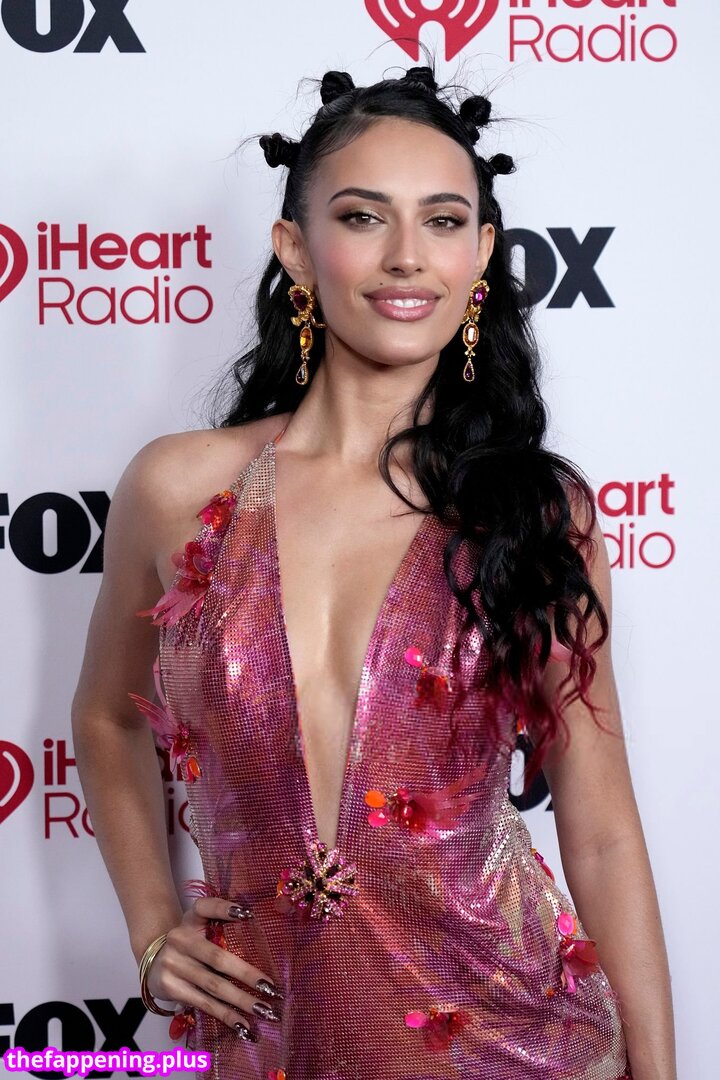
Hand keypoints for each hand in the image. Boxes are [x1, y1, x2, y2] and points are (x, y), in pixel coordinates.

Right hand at [145, 897, 282, 1040]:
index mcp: (190, 918)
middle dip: (246, 974)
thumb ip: (220, 920)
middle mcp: (180, 939)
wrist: (154, 960)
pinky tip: (242, 1023)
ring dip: (241, 1000)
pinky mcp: (170, 988)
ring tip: (264, 1010)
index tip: (248, 915)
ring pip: (213, 985)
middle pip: (218, 958)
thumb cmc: (188, 942)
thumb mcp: (198, 923)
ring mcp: (173, 964)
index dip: (225, 909)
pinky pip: (203, 1003)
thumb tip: (255, 926)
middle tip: (271, 988)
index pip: (206, 908)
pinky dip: (225, 1014)